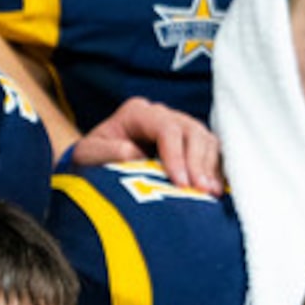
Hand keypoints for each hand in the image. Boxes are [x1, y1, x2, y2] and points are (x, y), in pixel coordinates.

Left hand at [66, 97, 220, 191]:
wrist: (98, 164)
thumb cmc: (93, 159)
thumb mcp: (88, 155)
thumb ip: (106, 152)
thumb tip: (134, 153)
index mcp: (137, 112)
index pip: (166, 128)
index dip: (176, 155)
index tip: (180, 183)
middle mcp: (162, 115)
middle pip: (191, 131)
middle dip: (197, 162)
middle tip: (201, 190)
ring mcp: (179, 127)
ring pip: (205, 140)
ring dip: (209, 167)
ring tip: (210, 192)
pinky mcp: (190, 143)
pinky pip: (211, 151)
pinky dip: (214, 170)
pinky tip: (215, 189)